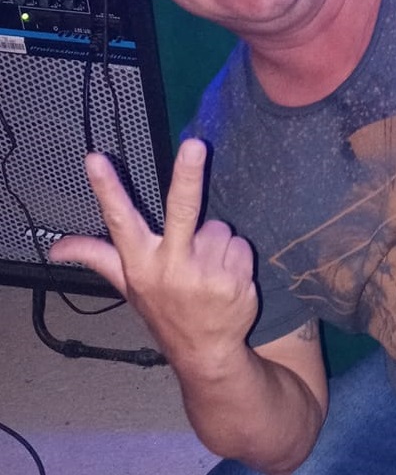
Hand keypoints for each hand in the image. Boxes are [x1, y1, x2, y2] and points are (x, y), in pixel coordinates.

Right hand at [49, 139, 257, 370]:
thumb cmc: (165, 310)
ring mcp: (205, 273)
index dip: (107, 189)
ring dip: (215, 243)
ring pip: (218, 228)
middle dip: (188, 175)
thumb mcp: (128, 286)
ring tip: (206, 270)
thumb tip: (54, 249)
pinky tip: (225, 278)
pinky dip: (235, 256)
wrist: (206, 351)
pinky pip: (240, 244)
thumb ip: (97, 257)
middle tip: (197, 145)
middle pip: (181, 210)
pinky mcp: (234, 278)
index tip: (96, 159)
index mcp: (141, 263)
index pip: (120, 221)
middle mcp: (171, 266)